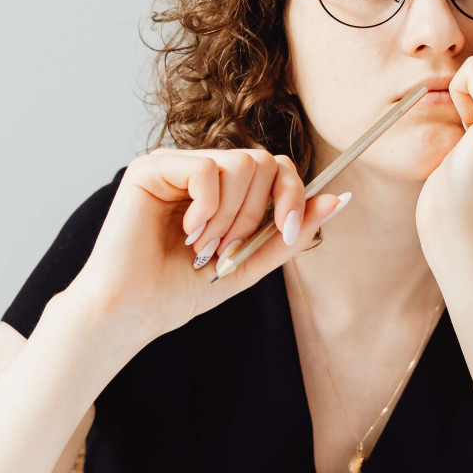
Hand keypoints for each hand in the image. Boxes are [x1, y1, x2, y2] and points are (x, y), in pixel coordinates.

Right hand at [63, 148, 349, 342]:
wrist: (133, 311)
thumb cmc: (179, 291)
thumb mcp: (249, 263)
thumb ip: (290, 232)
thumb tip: (339, 198)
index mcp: (223, 189)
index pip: (276, 166)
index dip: (292, 196)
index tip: (289, 232)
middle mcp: (200, 169)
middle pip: (264, 161)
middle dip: (257, 214)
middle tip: (227, 250)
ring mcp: (175, 164)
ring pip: (241, 163)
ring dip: (232, 216)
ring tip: (204, 247)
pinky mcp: (151, 167)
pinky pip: (208, 169)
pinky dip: (207, 209)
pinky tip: (186, 233)